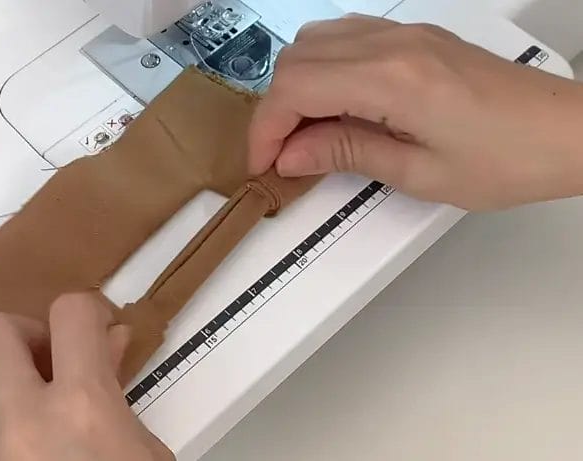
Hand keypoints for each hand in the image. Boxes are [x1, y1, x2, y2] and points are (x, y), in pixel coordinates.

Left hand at [0, 293, 173, 460]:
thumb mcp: (143, 452)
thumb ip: (119, 389)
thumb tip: (110, 343)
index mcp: (84, 409)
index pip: (73, 314)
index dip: (87, 311)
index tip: (92, 327)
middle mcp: (23, 425)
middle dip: (25, 337)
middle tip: (48, 361)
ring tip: (11, 394)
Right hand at [249, 14, 582, 209]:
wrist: (566, 132)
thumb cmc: (505, 161)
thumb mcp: (419, 173)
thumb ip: (346, 153)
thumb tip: (290, 154)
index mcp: (392, 79)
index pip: (296, 88)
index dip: (266, 129)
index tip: (263, 164)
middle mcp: (392, 43)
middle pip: (297, 58)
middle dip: (275, 109)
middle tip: (283, 154)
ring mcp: (404, 33)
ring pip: (316, 41)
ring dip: (297, 86)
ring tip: (307, 133)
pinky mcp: (415, 37)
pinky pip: (347, 38)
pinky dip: (324, 70)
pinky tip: (336, 106)